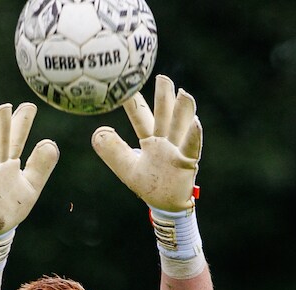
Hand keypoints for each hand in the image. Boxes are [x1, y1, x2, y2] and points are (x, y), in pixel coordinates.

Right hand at [0, 102, 59, 234]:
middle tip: (5, 106)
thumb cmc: (13, 203)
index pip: (17, 140)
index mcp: (10, 163)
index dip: (22, 123)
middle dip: (1, 125)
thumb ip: (41, 165)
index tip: (29, 105)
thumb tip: (50, 143)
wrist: (1, 227)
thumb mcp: (33, 184)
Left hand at [91, 75, 201, 210]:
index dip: (134, 103)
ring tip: (185, 93)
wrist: (166, 205)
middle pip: (165, 116)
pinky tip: (196, 122)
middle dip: (164, 97)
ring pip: (180, 127)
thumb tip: (98, 131)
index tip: (128, 83)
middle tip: (163, 77)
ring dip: (183, 111)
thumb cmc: (149, 185)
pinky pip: (191, 146)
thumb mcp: (126, 168)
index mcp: (150, 141)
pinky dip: (193, 135)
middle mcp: (165, 141)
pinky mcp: (187, 162)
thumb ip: (112, 151)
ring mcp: (177, 150)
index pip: (141, 118)